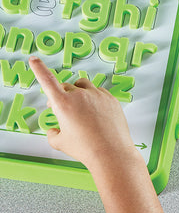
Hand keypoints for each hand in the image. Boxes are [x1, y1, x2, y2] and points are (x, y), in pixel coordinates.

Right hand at [30, 56, 138, 171]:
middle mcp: (80, 95)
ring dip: (78, 93)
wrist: (111, 153)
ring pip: (83, 86)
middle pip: (66, 87)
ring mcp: (98, 96)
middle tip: (63, 110)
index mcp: (63, 103)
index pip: (47, 80)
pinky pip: (99, 92)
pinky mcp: (112, 99)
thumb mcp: (60, 143)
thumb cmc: (87, 149)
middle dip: (62, 96)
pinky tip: (95, 111)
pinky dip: (94, 98)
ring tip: (80, 107)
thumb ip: (53, 134)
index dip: (39, 68)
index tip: (34, 59)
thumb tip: (53, 131)